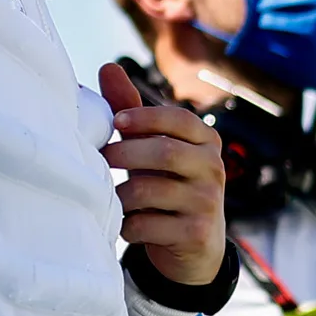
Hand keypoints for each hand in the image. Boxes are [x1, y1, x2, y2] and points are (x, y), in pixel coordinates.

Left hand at [97, 62, 226, 285]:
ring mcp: (208, 203)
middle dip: (126, 153)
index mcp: (206, 142)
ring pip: (151, 191)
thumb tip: (108, 67)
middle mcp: (213, 169)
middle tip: (101, 158)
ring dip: (121, 194)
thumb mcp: (154, 149)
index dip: (146, 117)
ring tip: (111, 196)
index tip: (118, 121)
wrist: (196, 249)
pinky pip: (148, 225)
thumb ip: (132, 112)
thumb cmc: (168, 188)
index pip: (180, 119)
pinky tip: (125, 225)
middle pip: (165, 152)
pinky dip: (128, 225)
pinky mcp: (197, 234)